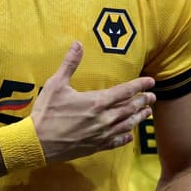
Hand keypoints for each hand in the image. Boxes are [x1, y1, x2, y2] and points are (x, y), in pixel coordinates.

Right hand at [31, 41, 155, 163]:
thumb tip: (77, 44)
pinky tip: (129, 136)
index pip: (125, 91)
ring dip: (138, 118)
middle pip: (130, 108)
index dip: (140, 85)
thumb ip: (69, 64)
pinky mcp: (95, 146)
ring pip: (126, 125)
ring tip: (147, 113)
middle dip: (143, 101)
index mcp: (97, 102)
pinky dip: (125, 137)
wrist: (37, 143)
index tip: (151, 81)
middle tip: (153, 97)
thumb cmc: (47, 112)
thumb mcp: (56, 84)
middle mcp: (104, 118)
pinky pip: (116, 142)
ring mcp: (101, 134)